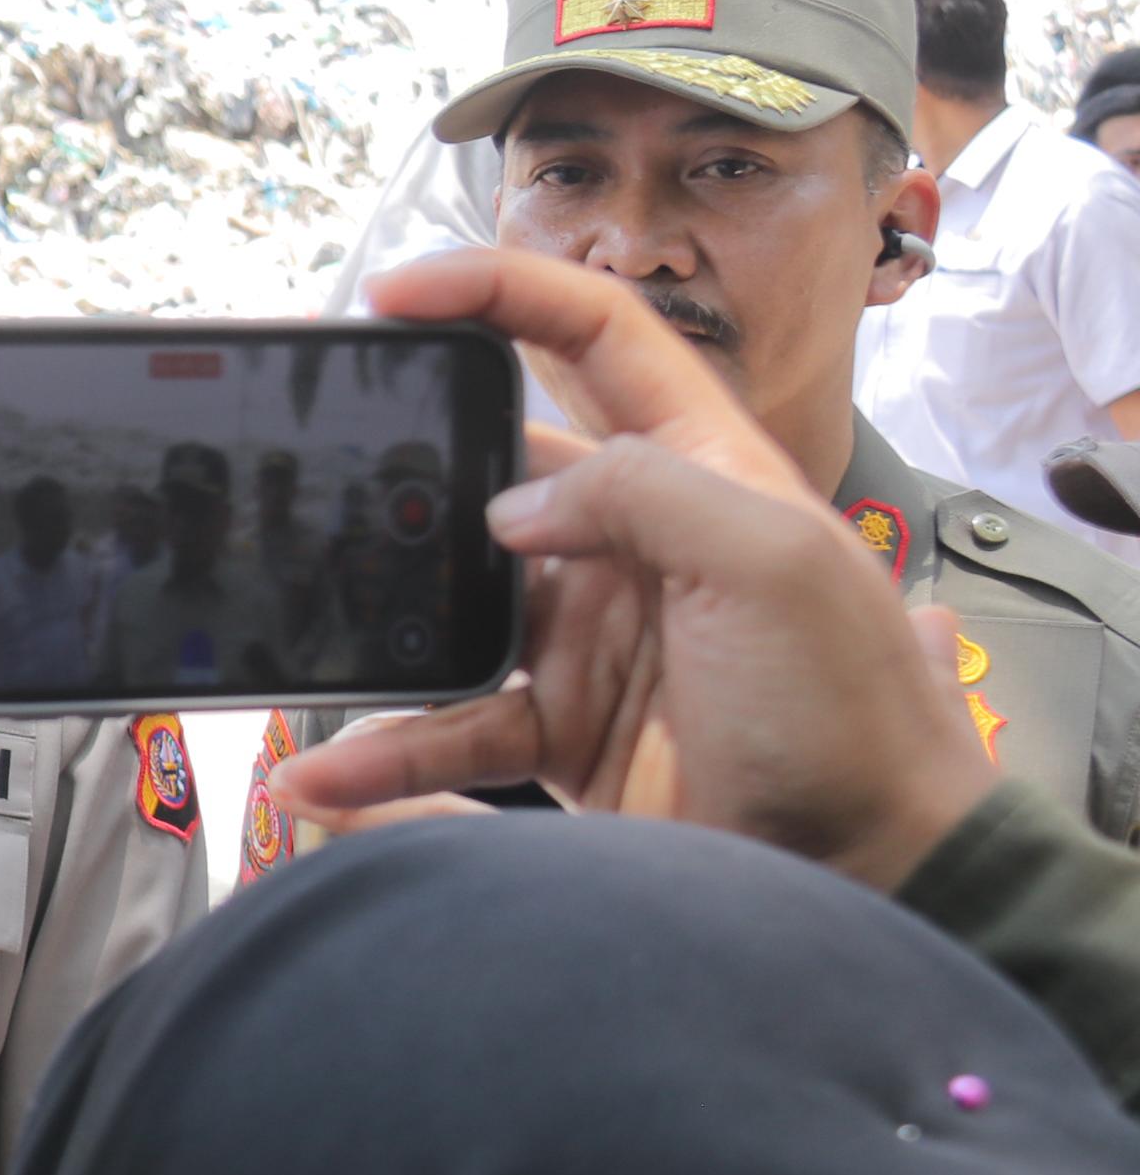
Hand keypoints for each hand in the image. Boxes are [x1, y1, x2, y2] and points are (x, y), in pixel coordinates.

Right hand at [271, 253, 995, 888]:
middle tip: (313, 479)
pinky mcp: (562, 740)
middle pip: (495, 475)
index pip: (596, 341)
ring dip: (378, 632)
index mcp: (702, 474)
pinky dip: (382, 760)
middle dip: (404, 472)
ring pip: (452, 612)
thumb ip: (643, 491)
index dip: (500, 295)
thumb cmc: (853, 717)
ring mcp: (593, 644)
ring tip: (305, 645)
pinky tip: (326, 779)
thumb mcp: (771, 563)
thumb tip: (514, 505)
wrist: (869, 880)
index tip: (399, 295)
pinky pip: (447, 737)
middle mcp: (638, 547)